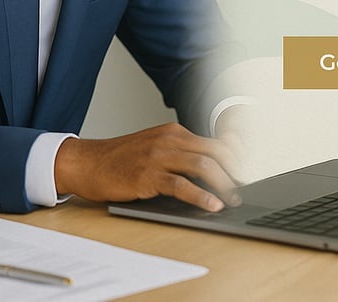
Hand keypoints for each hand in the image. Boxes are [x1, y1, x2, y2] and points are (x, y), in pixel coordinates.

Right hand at [54, 122, 240, 211]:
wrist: (89, 162)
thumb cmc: (121, 159)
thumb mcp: (154, 147)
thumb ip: (179, 153)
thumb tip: (210, 169)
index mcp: (173, 132)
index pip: (214, 142)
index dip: (236, 158)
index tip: (248, 172)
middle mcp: (169, 140)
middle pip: (214, 151)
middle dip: (235, 171)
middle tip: (245, 188)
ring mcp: (159, 156)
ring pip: (202, 165)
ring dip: (223, 183)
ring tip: (232, 198)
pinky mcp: (148, 176)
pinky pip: (181, 185)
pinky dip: (201, 196)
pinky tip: (211, 205)